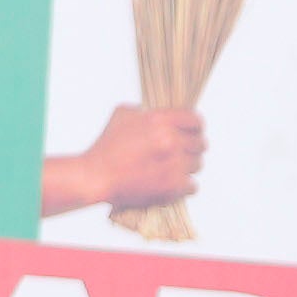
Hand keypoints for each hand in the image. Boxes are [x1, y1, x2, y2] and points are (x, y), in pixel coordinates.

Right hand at [44, 96, 210, 224]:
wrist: (96, 177)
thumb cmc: (105, 148)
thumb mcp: (122, 115)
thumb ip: (144, 109)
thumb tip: (155, 111)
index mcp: (160, 120)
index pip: (195, 119)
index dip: (195, 126)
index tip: (193, 131)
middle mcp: (171, 141)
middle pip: (200, 143)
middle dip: (192, 147)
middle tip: (182, 151)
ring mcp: (174, 165)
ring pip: (197, 164)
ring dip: (188, 166)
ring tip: (174, 168)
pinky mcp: (172, 187)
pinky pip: (193, 186)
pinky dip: (184, 186)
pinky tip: (173, 183)